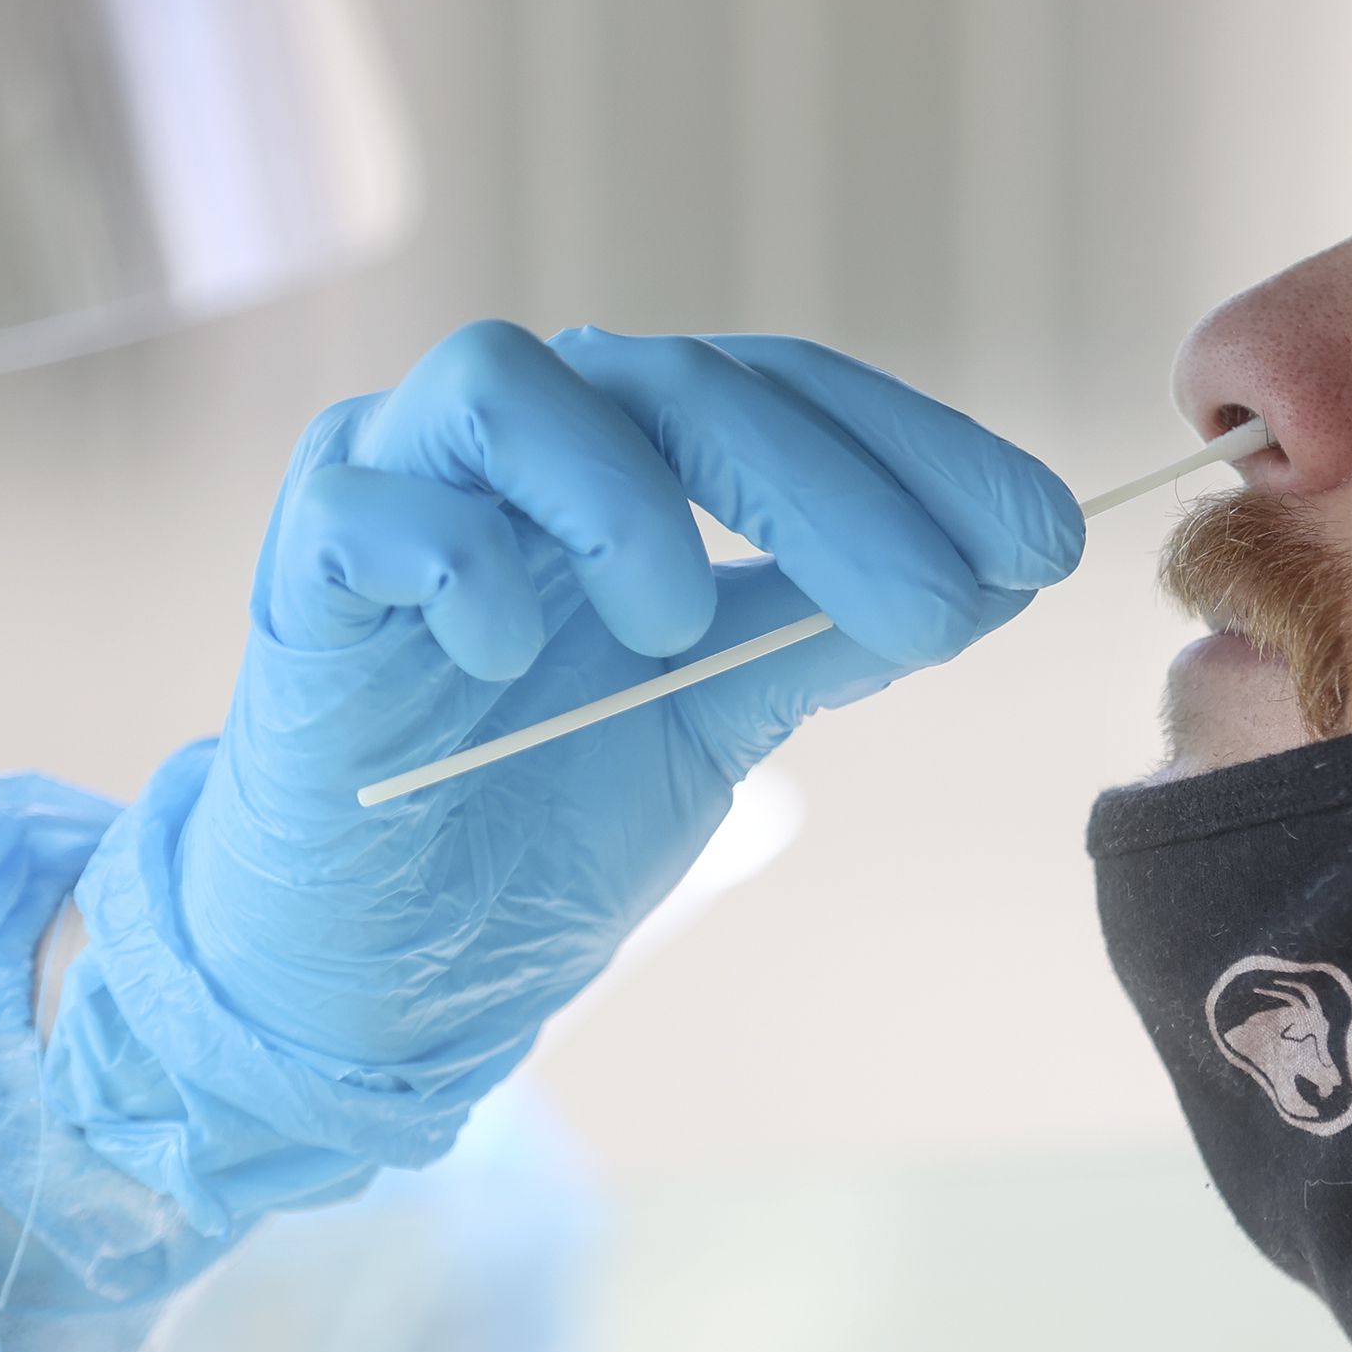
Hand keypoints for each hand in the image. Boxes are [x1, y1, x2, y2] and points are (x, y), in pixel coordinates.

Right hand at [165, 322, 1080, 1091]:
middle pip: (684, 384)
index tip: (1047, 538)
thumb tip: (1000, 573)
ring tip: (673, 629)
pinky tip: (513, 653)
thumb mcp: (721, 717)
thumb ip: (833, 631)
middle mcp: (520, 443)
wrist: (380, 967)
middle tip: (947, 609)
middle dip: (839, 492)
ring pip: (512, 385)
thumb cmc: (539, 817)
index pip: (787, 396)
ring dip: (627, 502)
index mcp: (629, 458)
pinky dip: (462, 564)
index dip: (923, 448)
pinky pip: (373, 506)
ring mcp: (401, 486)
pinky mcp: (304, 569)